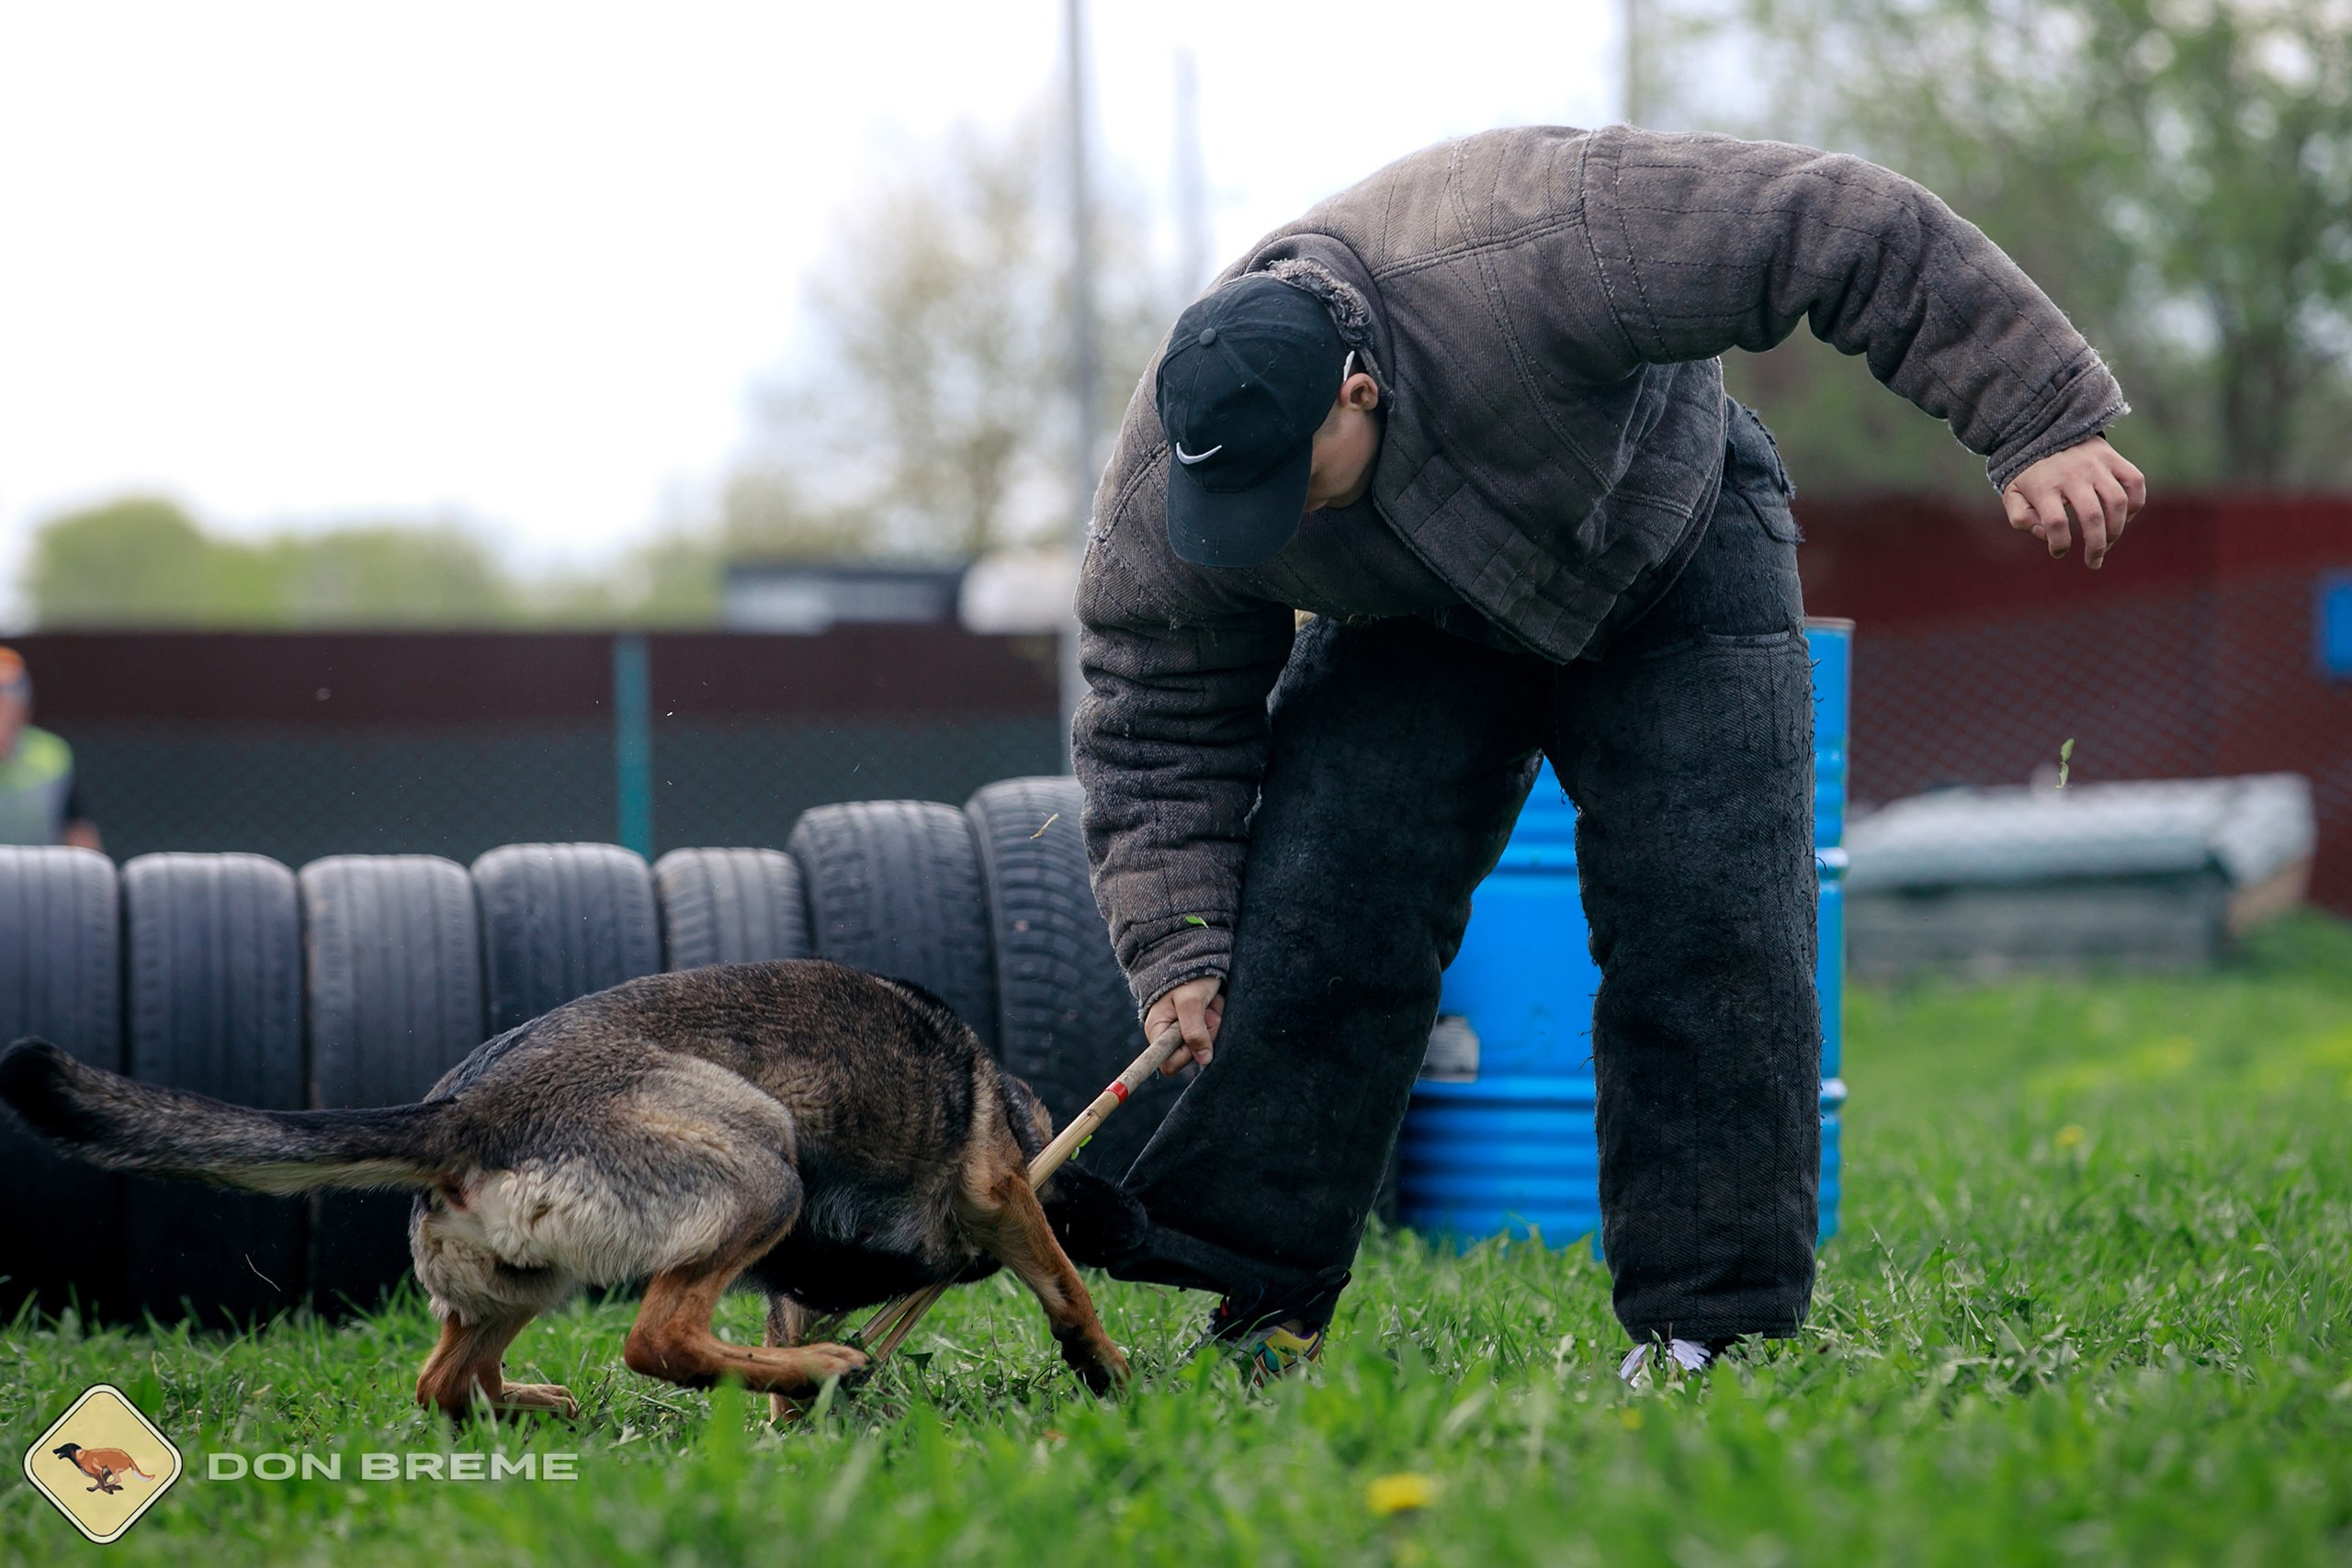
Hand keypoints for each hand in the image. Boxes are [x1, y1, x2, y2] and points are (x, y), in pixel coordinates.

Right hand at [1144, 976, 1223, 1075]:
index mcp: (1157, 1030)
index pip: (1169, 1064)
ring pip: (1206, 1042)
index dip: (1187, 1055)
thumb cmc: (1189, 977)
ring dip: (1213, 1022)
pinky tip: (1212, 1003)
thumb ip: (1194, 1031)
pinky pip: (1212, 1032)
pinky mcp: (1197, 1025)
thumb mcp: (1190, 1002)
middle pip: (1193, 1053)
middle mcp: (1168, 1034)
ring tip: (1210, 1003)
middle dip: (1205, 1033)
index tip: (1199, 1036)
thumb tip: (1203, 1059)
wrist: (1196, 956)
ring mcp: (1184, 1030)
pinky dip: (1216, 1018)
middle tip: (1207, 1012)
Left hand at [2002, 435, 2146, 569]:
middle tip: (2094, 562)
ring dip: (2117, 529)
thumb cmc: (2029, 473)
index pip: (2056, 523)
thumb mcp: (2013, 494)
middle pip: (2092, 516)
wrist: (2043, 430)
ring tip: (2108, 543)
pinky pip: (2135, 482)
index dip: (2059, 545)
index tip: (2058, 552)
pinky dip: (2136, 504)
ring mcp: (2095, 465)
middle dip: (2096, 546)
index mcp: (2044, 486)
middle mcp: (2072, 475)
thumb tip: (2046, 535)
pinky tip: (2125, 518)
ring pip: (2118, 502)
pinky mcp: (2113, 457)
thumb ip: (2022, 519)